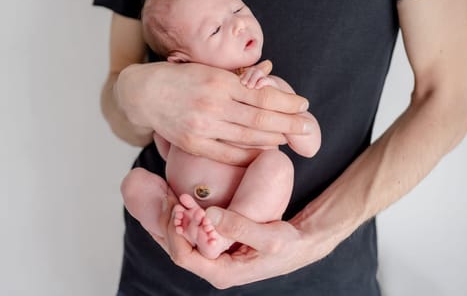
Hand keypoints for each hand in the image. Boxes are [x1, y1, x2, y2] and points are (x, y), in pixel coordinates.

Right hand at [114, 61, 310, 164]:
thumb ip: (236, 79)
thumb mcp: (209, 69)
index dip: (286, 102)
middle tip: (306, 125)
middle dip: (289, 122)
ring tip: (289, 137)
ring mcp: (203, 127)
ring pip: (248, 137)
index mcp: (220, 81)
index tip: (303, 104)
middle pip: (261, 119)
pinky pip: (229, 153)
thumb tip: (268, 83)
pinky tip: (264, 150)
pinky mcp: (194, 144)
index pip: (263, 95)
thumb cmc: (180, 78)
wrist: (144, 93)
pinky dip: (250, 153)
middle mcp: (213, 105)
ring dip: (274, 138)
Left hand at [162, 206, 336, 288]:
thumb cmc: (288, 245)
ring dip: (175, 218)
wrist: (299, 245)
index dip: (175, 232)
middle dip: (169, 222)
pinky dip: (185, 217)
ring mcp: (214, 258)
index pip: (184, 257)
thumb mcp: (269, 237)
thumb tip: (209, 215)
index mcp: (222, 273)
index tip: (178, 208)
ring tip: (169, 193)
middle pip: (177, 248)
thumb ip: (239, 226)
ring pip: (182, 240)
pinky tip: (181, 198)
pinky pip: (193, 234)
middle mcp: (213, 268)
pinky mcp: (217, 246)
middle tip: (167, 195)